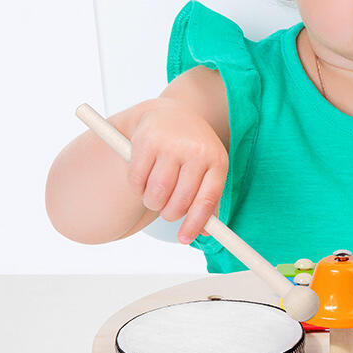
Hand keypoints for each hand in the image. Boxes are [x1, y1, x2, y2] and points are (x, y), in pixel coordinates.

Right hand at [127, 98, 228, 243]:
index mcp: (216, 160)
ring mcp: (170, 144)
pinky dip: (137, 187)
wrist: (172, 113)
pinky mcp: (146, 141)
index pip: (206, 200)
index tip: (184, 239)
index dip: (195, 224)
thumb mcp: (208, 168)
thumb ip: (207, 199)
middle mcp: (195, 151)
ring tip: (157, 192)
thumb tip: (204, 234)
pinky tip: (144, 176)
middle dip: (169, 214)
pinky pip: (136, 181)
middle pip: (178, 202)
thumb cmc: (192, 149)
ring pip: (156, 195)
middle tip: (167, 209)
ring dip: (152, 202)